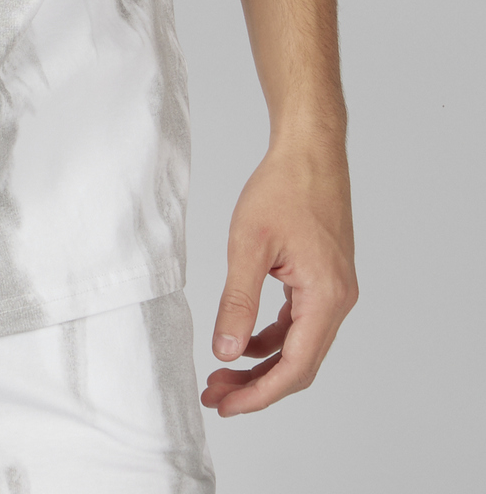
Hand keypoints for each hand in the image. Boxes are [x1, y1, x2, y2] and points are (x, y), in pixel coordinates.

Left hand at [202, 135, 357, 415]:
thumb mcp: (250, 244)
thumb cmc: (283, 187)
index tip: (225, 405)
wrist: (310, 149)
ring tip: (222, 374)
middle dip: (257, 385)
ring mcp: (334, 290)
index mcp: (326, 297)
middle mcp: (338, 301)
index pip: (294, 367)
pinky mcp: (324, 279)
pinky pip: (299, 323)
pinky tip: (243, 339)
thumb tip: (226, 352)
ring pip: (299, 345)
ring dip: (262, 363)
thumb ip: (238, 301)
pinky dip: (272, 337)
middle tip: (215, 396)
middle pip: (299, 364)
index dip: (259, 394)